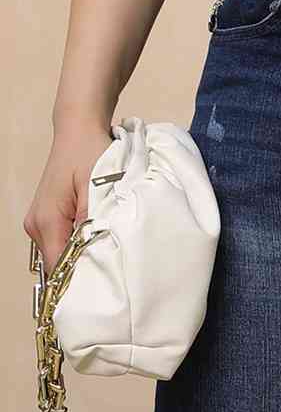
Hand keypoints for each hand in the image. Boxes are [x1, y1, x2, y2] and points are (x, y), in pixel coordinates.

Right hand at [23, 122, 114, 275]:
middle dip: (84, 267)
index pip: (58, 269)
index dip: (80, 280)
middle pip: (58, 264)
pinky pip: (62, 239)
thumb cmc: (90, 151)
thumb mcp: (98, 186)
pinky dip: (79, 240)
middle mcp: (36, 226)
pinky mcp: (47, 216)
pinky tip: (97, 231)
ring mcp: (39, 221)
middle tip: (114, 265)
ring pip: (60, 252)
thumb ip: (94, 222)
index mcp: (47, 221)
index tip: (107, 284)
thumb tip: (94, 256)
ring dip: (82, 252)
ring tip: (108, 244)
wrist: (79, 127)